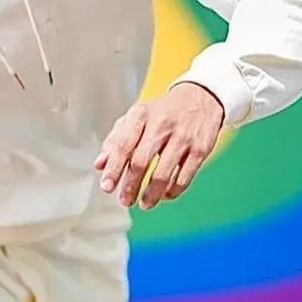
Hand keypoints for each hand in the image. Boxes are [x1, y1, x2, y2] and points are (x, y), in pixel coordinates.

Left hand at [96, 82, 224, 209]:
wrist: (201, 97)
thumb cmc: (162, 112)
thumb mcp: (136, 117)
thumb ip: (116, 140)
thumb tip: (100, 165)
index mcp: (141, 114)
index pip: (123, 145)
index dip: (114, 169)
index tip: (107, 187)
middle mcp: (162, 124)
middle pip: (141, 162)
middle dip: (130, 186)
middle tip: (125, 201)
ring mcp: (183, 137)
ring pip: (163, 174)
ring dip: (151, 195)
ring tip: (144, 204)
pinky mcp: (201, 149)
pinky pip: (184, 178)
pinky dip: (172, 191)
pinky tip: (165, 195)